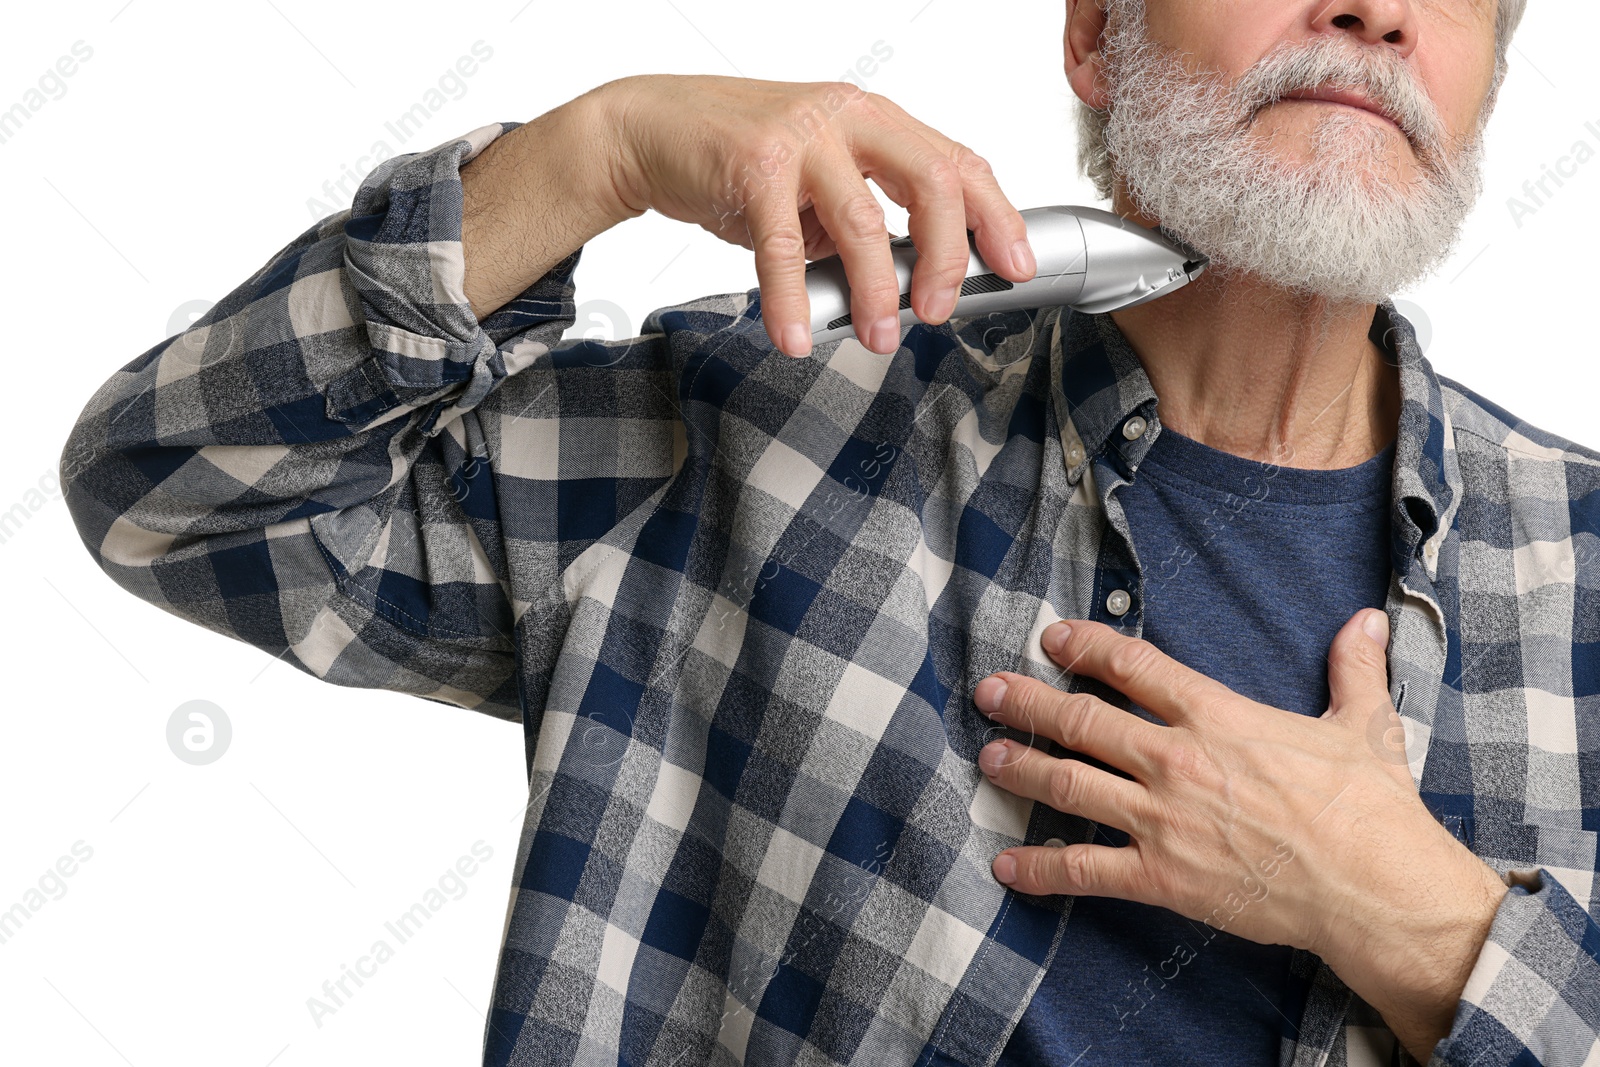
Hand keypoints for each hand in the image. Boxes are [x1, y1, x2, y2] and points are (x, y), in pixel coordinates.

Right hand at [593, 73, 1037, 356]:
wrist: (654, 129)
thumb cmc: (741, 159)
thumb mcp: (820, 181)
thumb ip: (864, 219)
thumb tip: (910, 285)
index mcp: (876, 122)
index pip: (958, 164)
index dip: (996, 218)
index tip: (1017, 268)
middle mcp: (848, 118)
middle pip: (932, 182)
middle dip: (948, 257)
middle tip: (939, 312)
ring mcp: (802, 136)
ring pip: (862, 220)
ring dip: (876, 290)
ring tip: (878, 336)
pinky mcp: (752, 163)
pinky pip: (783, 246)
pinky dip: (792, 300)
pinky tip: (795, 336)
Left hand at [973, 609, 1506, 1059]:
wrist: (1376, 888)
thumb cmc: (1372, 807)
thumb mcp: (1364, 724)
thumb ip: (1354, 668)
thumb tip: (1368, 620)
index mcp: (1217, 716)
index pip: (1132, 665)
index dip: (1085, 647)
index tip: (1053, 638)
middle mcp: (1176, 760)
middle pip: (1081, 721)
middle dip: (1028, 703)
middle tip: (990, 692)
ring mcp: (1162, 820)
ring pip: (1069, 785)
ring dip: (1021, 768)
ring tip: (987, 757)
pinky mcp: (1161, 877)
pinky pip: (1084, 870)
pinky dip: (1040, 869)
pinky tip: (1006, 866)